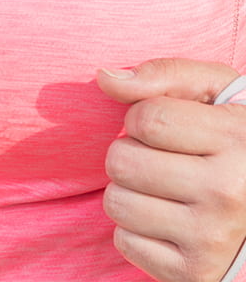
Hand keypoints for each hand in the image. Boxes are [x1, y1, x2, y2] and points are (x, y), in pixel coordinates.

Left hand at [97, 59, 245, 280]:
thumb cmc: (236, 140)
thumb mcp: (217, 92)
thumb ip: (165, 75)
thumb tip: (105, 78)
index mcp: (236, 143)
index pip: (144, 119)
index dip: (141, 117)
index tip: (166, 128)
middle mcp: (227, 194)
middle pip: (122, 161)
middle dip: (130, 153)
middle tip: (163, 160)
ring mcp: (212, 240)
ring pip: (117, 203)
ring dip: (129, 192)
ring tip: (164, 190)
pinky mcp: (195, 275)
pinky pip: (125, 243)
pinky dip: (137, 231)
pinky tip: (169, 223)